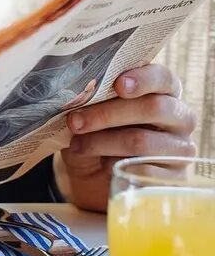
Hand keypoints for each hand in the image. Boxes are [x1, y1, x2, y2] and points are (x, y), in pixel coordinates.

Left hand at [56, 64, 196, 211]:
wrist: (96, 178)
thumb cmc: (96, 135)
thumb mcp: (91, 115)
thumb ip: (92, 101)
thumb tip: (76, 93)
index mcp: (163, 92)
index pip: (163, 77)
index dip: (143, 79)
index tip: (118, 85)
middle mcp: (179, 116)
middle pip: (152, 108)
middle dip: (108, 114)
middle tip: (75, 121)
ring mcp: (180, 148)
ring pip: (142, 140)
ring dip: (102, 142)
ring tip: (77, 145)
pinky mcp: (174, 176)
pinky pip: (144, 170)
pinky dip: (116, 168)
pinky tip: (101, 166)